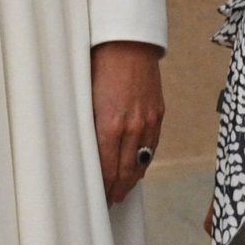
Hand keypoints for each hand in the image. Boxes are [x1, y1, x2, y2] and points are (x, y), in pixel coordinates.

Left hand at [92, 41, 164, 204]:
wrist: (128, 43)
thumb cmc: (99, 66)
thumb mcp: (86, 100)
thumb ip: (89, 128)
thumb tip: (87, 154)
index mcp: (109, 126)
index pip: (107, 170)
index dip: (104, 188)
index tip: (99, 198)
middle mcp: (131, 128)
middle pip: (125, 171)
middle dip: (117, 190)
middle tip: (111, 201)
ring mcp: (148, 122)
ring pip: (142, 162)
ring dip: (132, 179)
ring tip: (123, 191)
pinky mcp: (158, 114)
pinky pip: (152, 146)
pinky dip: (144, 161)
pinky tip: (138, 168)